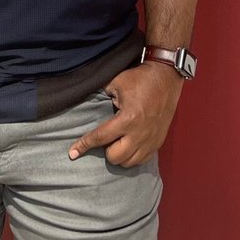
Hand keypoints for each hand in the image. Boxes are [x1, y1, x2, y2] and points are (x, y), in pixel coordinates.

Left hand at [68, 62, 183, 167]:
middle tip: (106, 138)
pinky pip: (142, 160)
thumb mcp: (116, 82)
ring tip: (117, 142)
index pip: (100, 138)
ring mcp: (151, 140)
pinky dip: (132, 156)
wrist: (166, 77)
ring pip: (129, 162)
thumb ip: (100, 96)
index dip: (84, 145)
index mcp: (127, 119)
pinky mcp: (158, 141)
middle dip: (105, 151)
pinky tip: (129, 146)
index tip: (72, 153)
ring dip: (119, 155)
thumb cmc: (140, 78)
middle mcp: (139, 134)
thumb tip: (87, 105)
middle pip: (115, 157)